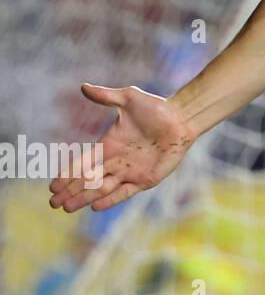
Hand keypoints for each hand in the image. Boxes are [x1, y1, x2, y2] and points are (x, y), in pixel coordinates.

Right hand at [48, 84, 195, 212]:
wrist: (182, 119)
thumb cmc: (156, 108)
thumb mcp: (129, 99)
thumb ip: (106, 96)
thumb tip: (83, 86)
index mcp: (108, 144)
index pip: (82, 162)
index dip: (67, 173)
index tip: (53, 184)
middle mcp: (116, 160)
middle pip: (88, 179)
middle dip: (70, 190)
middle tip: (53, 203)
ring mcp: (130, 171)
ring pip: (102, 188)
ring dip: (84, 197)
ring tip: (67, 208)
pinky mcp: (145, 179)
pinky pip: (124, 192)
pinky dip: (110, 199)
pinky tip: (95, 206)